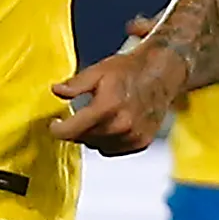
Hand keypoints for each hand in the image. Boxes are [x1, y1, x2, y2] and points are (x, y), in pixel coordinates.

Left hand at [50, 35, 188, 154]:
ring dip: (92, 136)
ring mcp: (133, 136)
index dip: (58, 130)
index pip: (72, 130)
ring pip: (98, 146)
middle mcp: (122, 125)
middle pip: (84, 139)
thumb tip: (56, 90)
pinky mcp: (141, 142)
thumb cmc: (131, 70)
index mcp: (108, 106)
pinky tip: (111, 125)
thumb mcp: (99, 70)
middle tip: (77, 117)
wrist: (163, 73)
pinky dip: (108, 141)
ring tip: (97, 118)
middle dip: (76, 130)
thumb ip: (75, 84)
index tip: (54, 125)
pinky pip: (114, 150)